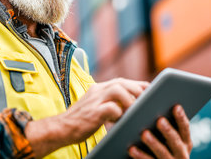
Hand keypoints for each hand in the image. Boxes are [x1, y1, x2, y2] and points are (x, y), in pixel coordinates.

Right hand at [25, 78, 148, 157]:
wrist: (61, 128)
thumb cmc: (81, 121)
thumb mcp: (96, 107)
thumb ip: (109, 102)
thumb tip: (129, 104)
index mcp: (98, 88)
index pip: (121, 81)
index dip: (137, 85)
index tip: (149, 91)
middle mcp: (97, 90)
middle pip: (122, 82)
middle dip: (137, 90)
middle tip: (147, 101)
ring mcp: (94, 100)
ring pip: (118, 90)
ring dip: (130, 99)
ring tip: (134, 110)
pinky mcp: (93, 112)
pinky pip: (112, 108)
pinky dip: (120, 113)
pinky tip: (120, 120)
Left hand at [128, 105, 192, 158]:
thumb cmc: (163, 145)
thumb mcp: (170, 138)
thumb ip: (167, 124)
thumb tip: (154, 103)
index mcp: (185, 142)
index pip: (185, 128)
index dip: (181, 118)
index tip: (176, 106)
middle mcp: (181, 154)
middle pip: (175, 141)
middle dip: (168, 131)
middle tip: (160, 120)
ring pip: (163, 153)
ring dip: (154, 143)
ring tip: (144, 134)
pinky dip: (140, 156)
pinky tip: (132, 149)